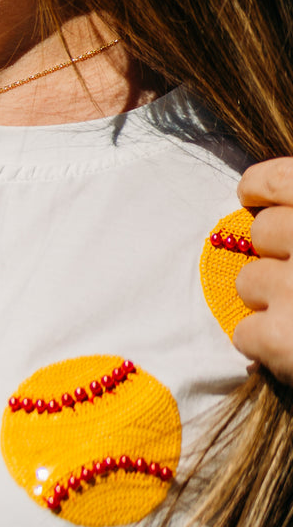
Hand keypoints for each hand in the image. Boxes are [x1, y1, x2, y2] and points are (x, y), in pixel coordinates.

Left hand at [233, 158, 292, 384]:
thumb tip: (275, 208)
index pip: (282, 181)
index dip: (259, 186)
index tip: (251, 195)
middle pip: (261, 232)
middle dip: (275, 255)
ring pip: (248, 281)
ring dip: (269, 301)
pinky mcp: (280, 336)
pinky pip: (244, 332)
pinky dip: (265, 346)